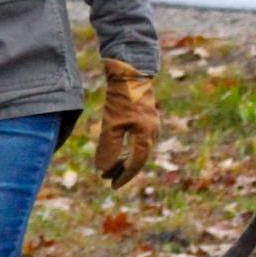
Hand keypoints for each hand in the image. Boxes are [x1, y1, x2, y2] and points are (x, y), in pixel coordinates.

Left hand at [94, 59, 159, 189]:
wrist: (130, 71)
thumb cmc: (122, 97)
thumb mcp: (112, 124)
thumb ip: (108, 148)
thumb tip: (104, 169)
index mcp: (146, 136)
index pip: (136, 164)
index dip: (123, 176)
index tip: (111, 186)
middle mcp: (151, 132)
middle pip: (138, 159)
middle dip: (122, 170)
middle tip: (107, 178)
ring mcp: (150, 125)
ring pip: (138, 150)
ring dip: (124, 160)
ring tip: (109, 167)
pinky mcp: (145, 118)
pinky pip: (138, 140)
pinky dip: (127, 149)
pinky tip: (117, 150)